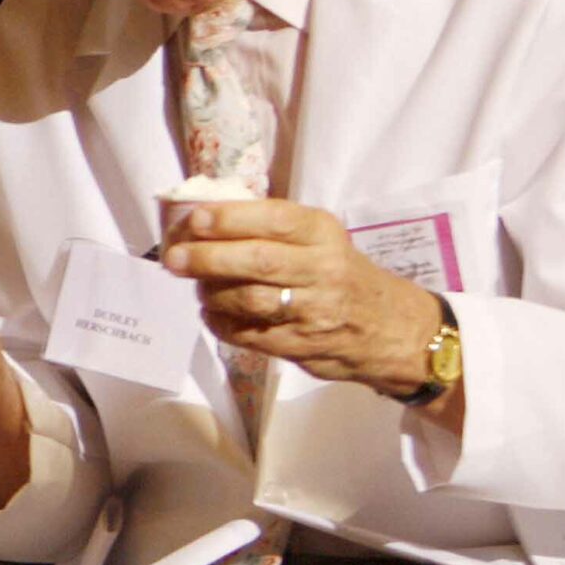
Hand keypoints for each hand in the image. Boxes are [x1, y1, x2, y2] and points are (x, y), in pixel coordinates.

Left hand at [161, 199, 447, 397]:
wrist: (391, 328)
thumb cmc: (339, 273)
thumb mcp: (319, 239)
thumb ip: (271, 229)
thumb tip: (201, 218)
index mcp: (323, 234)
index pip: (274, 220)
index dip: (230, 219)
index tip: (195, 220)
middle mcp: (323, 269)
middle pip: (257, 261)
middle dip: (208, 258)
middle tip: (173, 258)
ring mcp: (315, 311)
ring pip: (250, 300)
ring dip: (212, 293)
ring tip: (197, 286)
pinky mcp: (304, 346)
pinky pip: (250, 335)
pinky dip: (221, 323)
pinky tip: (212, 313)